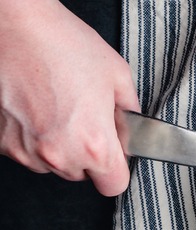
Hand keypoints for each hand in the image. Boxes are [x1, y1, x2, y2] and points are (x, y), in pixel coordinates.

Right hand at [0, 0, 139, 195]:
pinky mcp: (2, 143)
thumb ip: (129, 114)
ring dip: (59, 147)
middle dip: (88, 154)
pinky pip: (27, 151)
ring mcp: (26, 151)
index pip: (114, 185)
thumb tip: (130, 129)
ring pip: (54, 164)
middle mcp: (59, 154)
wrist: (13, 27)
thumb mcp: (117, 76)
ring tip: (58, 108)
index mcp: (94, 144)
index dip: (118, 169)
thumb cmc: (62, 44)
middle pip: (82, 175)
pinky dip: (33, 137)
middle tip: (85, 118)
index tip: (115, 154)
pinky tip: (36, 108)